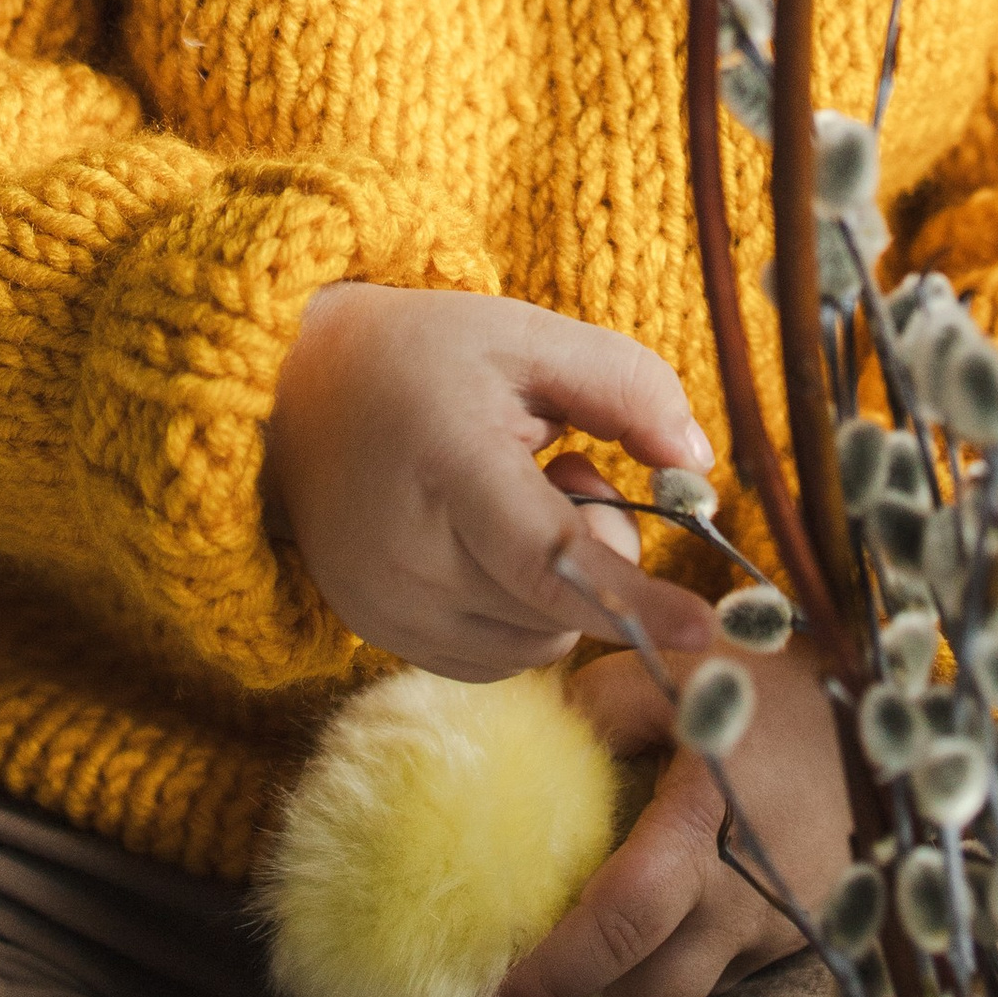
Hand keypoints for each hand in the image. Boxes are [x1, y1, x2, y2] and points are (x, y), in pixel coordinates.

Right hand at [263, 283, 717, 678]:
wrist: (292, 393)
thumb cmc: (421, 357)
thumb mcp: (526, 336)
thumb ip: (626, 386)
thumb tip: (698, 465)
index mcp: (448, 466)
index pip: (551, 561)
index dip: (633, 600)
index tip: (705, 630)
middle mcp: (408, 555)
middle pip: (560, 610)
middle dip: (602, 552)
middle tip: (568, 470)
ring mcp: (385, 607)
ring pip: (537, 646)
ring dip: (562, 591)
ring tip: (516, 501)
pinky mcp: (376, 635)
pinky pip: (494, 660)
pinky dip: (520, 616)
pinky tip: (487, 544)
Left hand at [484, 638, 850, 996]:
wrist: (879, 708)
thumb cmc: (762, 684)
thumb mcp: (672, 667)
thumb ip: (594, 707)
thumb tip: (522, 749)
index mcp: (706, 824)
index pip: (624, 922)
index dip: (557, 974)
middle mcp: (747, 892)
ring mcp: (780, 922)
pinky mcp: (800, 932)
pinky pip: (724, 975)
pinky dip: (669, 984)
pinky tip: (630, 975)